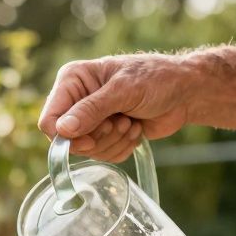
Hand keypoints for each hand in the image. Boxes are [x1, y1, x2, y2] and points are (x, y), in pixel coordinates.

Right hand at [38, 54, 191, 161]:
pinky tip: (135, 129)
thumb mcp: (123, 91)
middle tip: (122, 120)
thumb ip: (92, 110)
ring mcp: (91, 120)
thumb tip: (63, 130)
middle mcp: (76, 101)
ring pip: (88, 151)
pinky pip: (104, 156)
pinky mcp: (106, 136)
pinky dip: (122, 148)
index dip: (66, 137)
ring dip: (115, 141)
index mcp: (73, 80)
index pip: (50, 119)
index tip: (90, 141)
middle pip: (69, 141)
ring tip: (131, 121)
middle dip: (100, 137)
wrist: (185, 92)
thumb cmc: (157, 79)